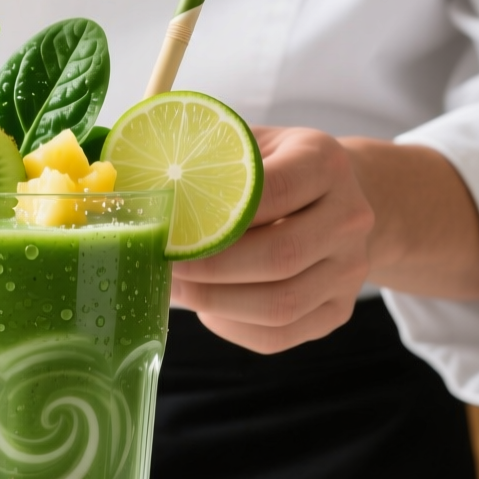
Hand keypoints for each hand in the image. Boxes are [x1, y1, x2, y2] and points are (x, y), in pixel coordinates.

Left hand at [170, 128, 373, 354]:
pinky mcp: (338, 310)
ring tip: (175, 289)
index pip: (272, 192)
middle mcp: (350, 216)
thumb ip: (204, 157)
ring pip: (280, 305)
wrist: (335, 199)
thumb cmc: (274, 168)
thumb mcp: (248, 143)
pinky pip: (280, 336)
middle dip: (210, 268)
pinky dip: (232, 327)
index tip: (168, 226)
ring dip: (216, 302)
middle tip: (162, 264)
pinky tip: (206, 309)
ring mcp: (350, 269)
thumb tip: (127, 178)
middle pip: (279, 256)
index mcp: (325, 161)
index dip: (215, 215)